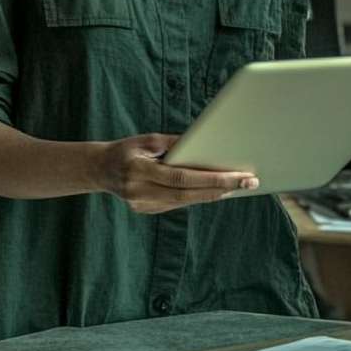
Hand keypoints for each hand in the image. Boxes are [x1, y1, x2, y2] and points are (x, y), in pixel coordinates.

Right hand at [96, 133, 258, 213]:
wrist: (100, 170)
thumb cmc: (127, 149)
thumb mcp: (148, 140)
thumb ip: (175, 144)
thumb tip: (206, 145)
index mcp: (139, 171)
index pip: (182, 177)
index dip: (212, 178)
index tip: (239, 175)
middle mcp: (141, 192)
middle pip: (188, 194)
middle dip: (222, 188)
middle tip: (250, 182)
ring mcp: (143, 205)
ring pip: (186, 201)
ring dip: (215, 193)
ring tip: (241, 184)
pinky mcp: (147, 210)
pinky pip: (179, 203)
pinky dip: (200, 196)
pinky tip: (219, 189)